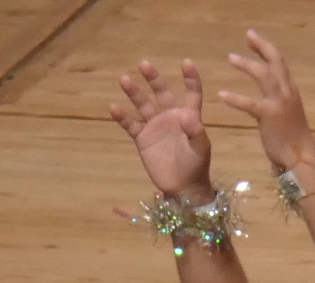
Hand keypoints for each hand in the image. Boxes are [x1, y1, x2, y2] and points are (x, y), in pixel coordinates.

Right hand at [110, 59, 218, 196]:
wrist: (182, 188)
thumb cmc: (196, 166)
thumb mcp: (200, 148)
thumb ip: (195, 130)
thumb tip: (186, 114)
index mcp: (188, 115)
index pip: (191, 92)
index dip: (190, 78)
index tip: (185, 62)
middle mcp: (170, 116)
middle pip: (161, 92)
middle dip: (153, 78)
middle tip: (144, 64)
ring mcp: (155, 126)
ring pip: (143, 104)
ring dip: (134, 92)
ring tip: (124, 79)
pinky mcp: (142, 138)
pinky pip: (130, 124)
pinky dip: (122, 117)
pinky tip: (113, 107)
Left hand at [220, 31, 314, 174]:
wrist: (301, 157)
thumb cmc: (294, 140)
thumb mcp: (289, 113)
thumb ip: (280, 100)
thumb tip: (273, 92)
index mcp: (290, 91)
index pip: (279, 63)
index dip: (266, 49)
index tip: (254, 39)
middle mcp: (287, 92)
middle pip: (274, 62)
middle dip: (261, 46)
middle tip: (248, 35)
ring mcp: (279, 103)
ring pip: (263, 75)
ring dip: (247, 64)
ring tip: (231, 58)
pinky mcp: (269, 116)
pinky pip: (250, 104)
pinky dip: (235, 98)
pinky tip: (222, 94)